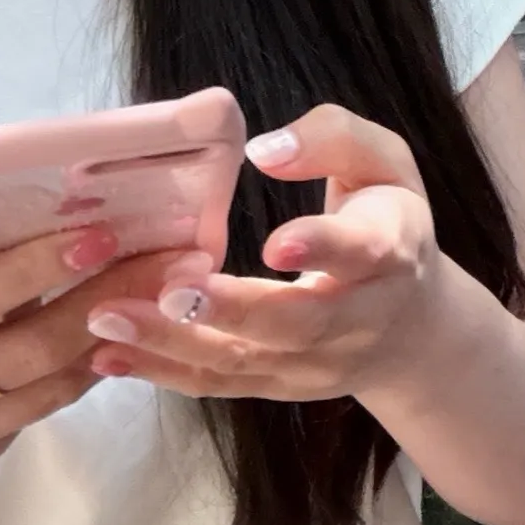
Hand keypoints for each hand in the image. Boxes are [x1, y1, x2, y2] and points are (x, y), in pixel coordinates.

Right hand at [0, 161, 217, 485]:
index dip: (35, 267)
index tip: (96, 233)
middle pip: (25, 352)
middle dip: (101, 301)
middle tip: (165, 259)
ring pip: (43, 390)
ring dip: (106, 337)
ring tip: (162, 289)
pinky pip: (32, 411)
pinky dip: (72, 370)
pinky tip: (111, 325)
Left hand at [80, 105, 444, 402]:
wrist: (416, 327)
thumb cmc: (385, 220)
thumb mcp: (382, 162)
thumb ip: (332, 138)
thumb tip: (264, 150)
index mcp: (388, 251)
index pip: (360, 252)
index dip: (321, 247)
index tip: (274, 242)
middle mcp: (358, 319)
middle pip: (296, 323)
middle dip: (230, 311)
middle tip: (165, 291)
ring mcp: (318, 365)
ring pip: (248, 363)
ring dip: (175, 345)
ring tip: (108, 318)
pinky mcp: (281, 386)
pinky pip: (222, 386)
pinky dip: (164, 373)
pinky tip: (108, 354)